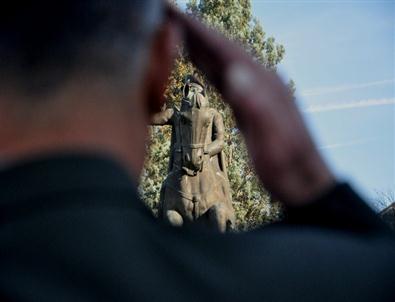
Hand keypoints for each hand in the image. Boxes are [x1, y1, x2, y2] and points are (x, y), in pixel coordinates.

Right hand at [166, 5, 334, 205]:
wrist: (303, 181)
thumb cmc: (287, 164)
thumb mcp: (272, 138)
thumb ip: (255, 105)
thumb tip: (234, 73)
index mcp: (263, 83)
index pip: (226, 49)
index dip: (199, 31)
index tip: (173, 14)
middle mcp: (260, 80)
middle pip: (222, 49)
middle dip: (194, 31)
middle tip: (166, 15)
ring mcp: (256, 92)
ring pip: (222, 62)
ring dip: (200, 46)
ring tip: (175, 32)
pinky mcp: (250, 104)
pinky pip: (225, 79)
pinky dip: (209, 67)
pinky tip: (199, 64)